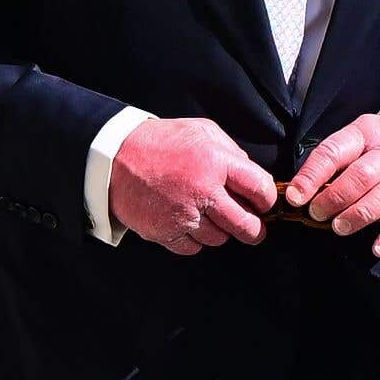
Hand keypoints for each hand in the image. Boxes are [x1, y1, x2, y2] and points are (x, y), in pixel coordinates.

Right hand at [109, 117, 276, 254]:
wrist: (113, 157)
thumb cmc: (159, 142)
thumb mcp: (200, 130)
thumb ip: (230, 151)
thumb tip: (252, 176)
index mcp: (215, 161)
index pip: (261, 190)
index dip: (267, 200)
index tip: (262, 203)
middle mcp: (202, 190)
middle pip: (246, 225)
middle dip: (254, 230)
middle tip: (252, 228)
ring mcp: (183, 214)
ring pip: (220, 239)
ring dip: (218, 231)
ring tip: (206, 216)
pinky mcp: (165, 232)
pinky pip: (194, 248)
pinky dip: (194, 239)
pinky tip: (186, 222)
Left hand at [284, 113, 379, 257]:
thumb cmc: (379, 143)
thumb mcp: (356, 137)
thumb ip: (332, 160)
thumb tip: (300, 190)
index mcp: (363, 134)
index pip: (333, 152)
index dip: (311, 176)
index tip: (295, 196)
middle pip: (361, 175)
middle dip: (335, 198)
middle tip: (316, 214)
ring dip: (359, 215)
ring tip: (339, 227)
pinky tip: (378, 247)